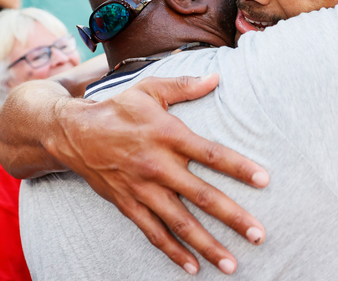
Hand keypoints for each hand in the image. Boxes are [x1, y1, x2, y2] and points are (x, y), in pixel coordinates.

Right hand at [47, 74, 269, 274]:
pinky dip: (174, 252)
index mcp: (168, 135)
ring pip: (180, 223)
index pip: (212, 154)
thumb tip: (217, 77)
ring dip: (208, 245)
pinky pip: (154, 233)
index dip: (239, 167)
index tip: (264, 180)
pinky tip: (194, 268)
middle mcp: (158, 166)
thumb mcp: (150, 90)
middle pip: (202, 196)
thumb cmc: (118, 108)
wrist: (73, 134)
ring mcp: (143, 189)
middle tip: (259, 235)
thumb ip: (185, 85)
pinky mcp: (129, 205)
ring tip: (232, 265)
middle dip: (233, 217)